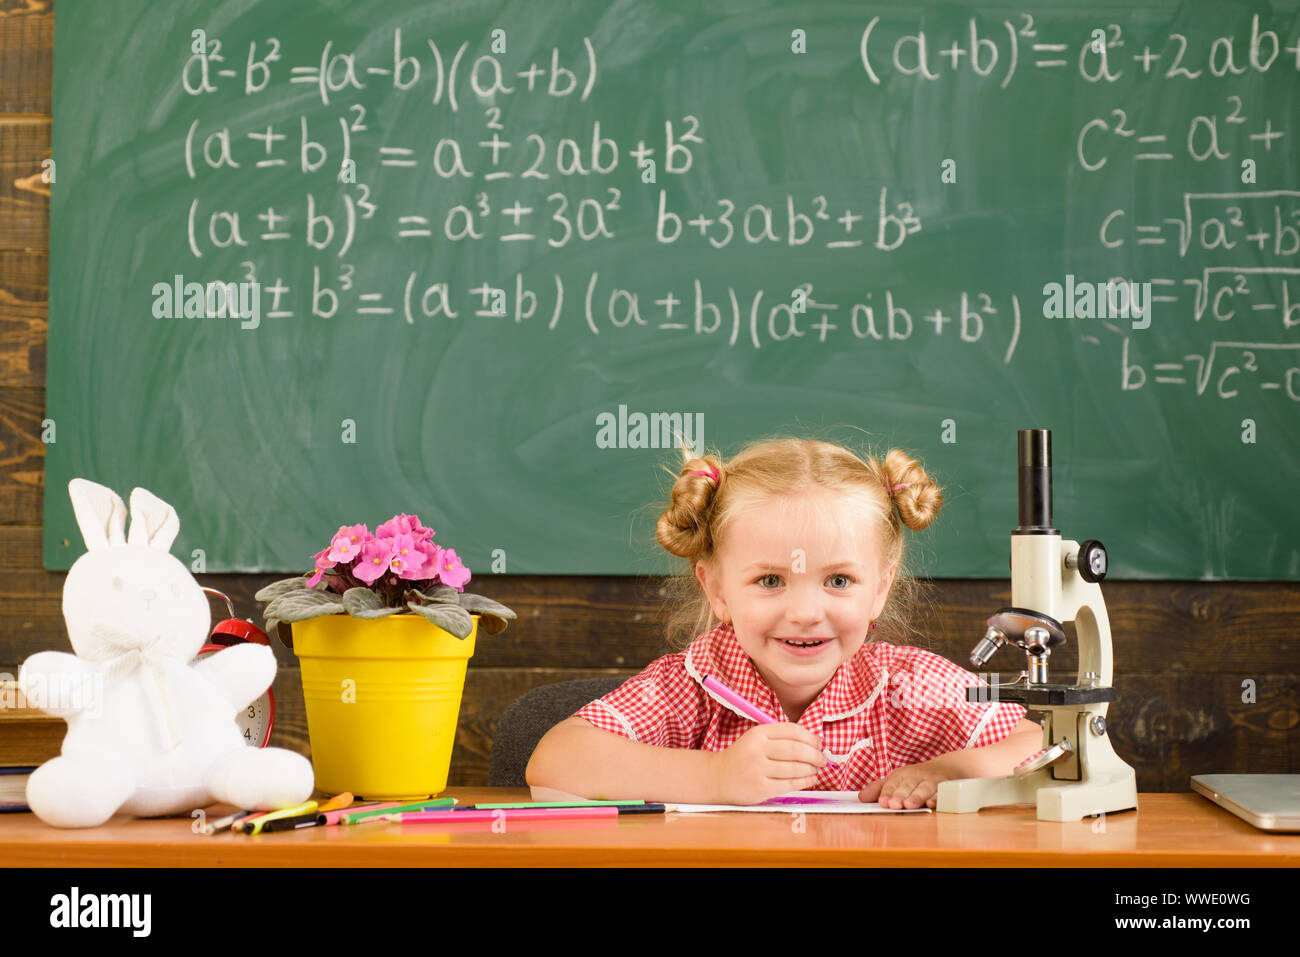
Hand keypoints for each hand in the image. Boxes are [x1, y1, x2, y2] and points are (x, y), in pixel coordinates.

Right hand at [712, 723, 827, 804]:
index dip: (810, 737)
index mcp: (758, 733)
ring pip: (796, 768)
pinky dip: (805, 782)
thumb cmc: (742, 757)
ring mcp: (759, 769)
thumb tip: (813, 743)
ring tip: (817, 769)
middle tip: (823, 758)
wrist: (718, 777)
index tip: (819, 743)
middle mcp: (758, 749)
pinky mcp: (761, 788)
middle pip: (797, 749)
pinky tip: (810, 779)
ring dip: (812, 769)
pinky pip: (790, 784)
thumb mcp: (755, 739)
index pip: (792, 730)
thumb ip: (780, 738)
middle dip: (815, 754)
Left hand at [858, 758, 960, 808]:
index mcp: (902, 775)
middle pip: (907, 786)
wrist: (947, 768)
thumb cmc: (916, 778)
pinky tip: (931, 803)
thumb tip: (861, 798)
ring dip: (916, 796)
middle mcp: (917, 777)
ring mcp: (932, 782)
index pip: (892, 784)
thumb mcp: (897, 780)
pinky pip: (942, 793)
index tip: (882, 802)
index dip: (887, 793)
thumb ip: (879, 789)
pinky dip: (937, 798)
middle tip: (894, 804)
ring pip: (924, 789)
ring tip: (909, 805)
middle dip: (900, 795)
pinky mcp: (946, 787)